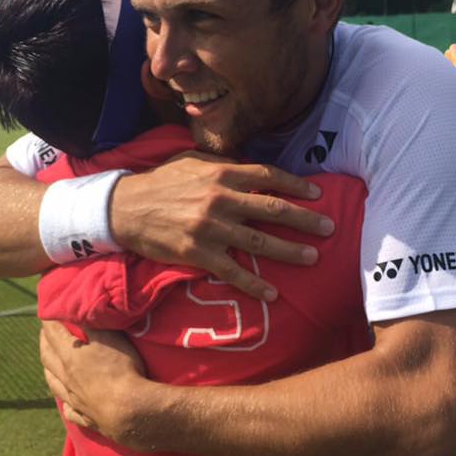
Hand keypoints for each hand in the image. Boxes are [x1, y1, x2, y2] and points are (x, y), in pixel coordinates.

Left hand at [40, 320, 156, 446]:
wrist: (130, 410)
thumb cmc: (121, 369)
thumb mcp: (109, 338)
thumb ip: (92, 324)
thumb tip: (78, 312)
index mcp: (70, 356)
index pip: (54, 334)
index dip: (48, 322)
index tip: (45, 312)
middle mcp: (67, 378)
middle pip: (48, 358)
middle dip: (44, 343)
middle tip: (44, 334)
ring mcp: (74, 399)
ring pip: (54, 384)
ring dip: (48, 371)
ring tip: (47, 365)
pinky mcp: (85, 417)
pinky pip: (70, 410)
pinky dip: (66, 404)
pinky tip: (67, 404)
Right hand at [109, 154, 334, 300]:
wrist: (124, 209)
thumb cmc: (161, 182)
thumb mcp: (192, 161)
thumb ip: (224, 164)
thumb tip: (252, 169)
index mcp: (221, 174)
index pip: (268, 176)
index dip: (296, 184)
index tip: (318, 194)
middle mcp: (220, 200)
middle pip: (273, 209)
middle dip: (305, 219)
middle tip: (330, 227)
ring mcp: (210, 228)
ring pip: (259, 241)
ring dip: (290, 251)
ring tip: (314, 257)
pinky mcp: (198, 254)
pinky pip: (233, 271)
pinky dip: (255, 284)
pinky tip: (273, 294)